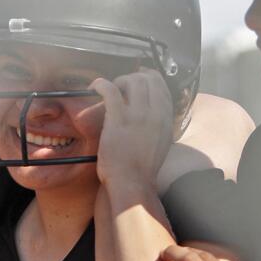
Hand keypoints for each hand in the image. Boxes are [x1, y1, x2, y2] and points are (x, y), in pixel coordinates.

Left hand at [90, 70, 173, 186]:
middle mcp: (156, 114)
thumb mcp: (160, 143)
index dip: (147, 76)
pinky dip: (101, 84)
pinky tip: (95, 87)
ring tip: (110, 91)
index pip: (161, 85)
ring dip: (119, 80)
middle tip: (120, 87)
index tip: (137, 77)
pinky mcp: (118, 120)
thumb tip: (151, 111)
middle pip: (147, 78)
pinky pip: (111, 90)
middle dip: (132, 77)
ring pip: (132, 80)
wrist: (132, 184)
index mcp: (166, 118)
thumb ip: (158, 125)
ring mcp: (138, 116)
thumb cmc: (142, 168)